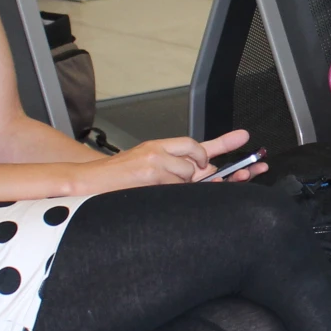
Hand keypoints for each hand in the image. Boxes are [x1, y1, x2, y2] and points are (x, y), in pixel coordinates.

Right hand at [88, 128, 254, 191]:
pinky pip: (177, 185)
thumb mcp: (147, 170)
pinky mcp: (151, 171)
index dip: (223, 142)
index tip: (243, 137)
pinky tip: (153, 192)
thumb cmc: (116, 182)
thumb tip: (202, 176)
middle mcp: (160, 150)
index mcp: (160, 149)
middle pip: (199, 156)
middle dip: (206, 170)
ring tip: (157, 190)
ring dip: (181, 187)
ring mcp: (156, 159)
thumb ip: (174, 171)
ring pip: (190, 174)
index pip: (197, 144)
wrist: (87, 183)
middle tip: (207, 174)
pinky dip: (171, 193)